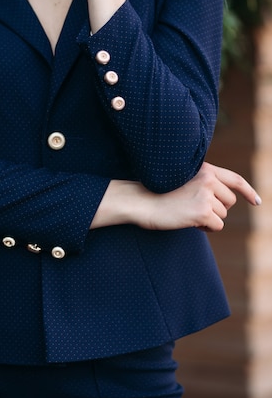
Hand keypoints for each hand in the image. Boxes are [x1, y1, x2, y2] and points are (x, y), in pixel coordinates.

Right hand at [91, 162, 260, 231]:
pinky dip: (205, 228)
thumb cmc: (158, 193)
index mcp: (204, 169)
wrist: (141, 201)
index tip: (257, 202)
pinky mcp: (203, 211)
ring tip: (187, 213)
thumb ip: (204, 184)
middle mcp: (208, 179)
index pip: (235, 179)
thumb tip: (225, 202)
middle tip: (194, 208)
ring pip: (222, 215)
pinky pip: (216, 226)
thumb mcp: (183, 181)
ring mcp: (206, 194)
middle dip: (217, 210)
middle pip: (229, 202)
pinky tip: (188, 221)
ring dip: (208, 219)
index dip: (249, 191)